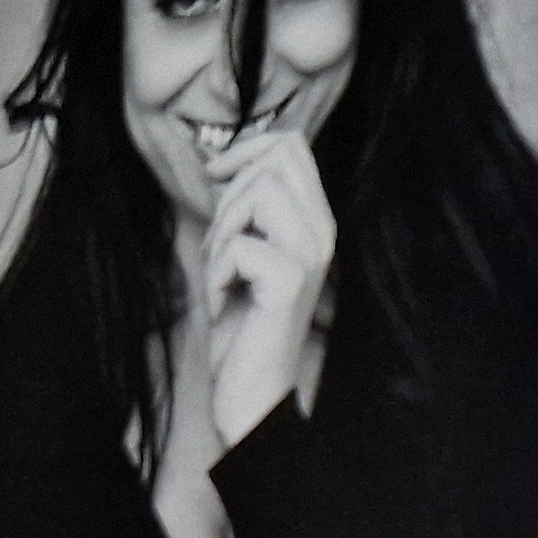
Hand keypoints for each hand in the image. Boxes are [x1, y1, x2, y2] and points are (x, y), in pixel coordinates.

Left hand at [196, 129, 335, 447]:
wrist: (253, 391)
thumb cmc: (241, 323)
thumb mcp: (242, 251)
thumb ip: (246, 208)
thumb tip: (224, 162)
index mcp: (315, 222)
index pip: (292, 147)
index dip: (246, 148)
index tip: (217, 175)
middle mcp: (322, 234)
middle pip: (273, 161)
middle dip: (229, 195)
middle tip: (220, 245)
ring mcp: (310, 257)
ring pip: (257, 193)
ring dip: (221, 233)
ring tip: (223, 275)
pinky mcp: (290, 281)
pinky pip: (238, 244)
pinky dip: (214, 272)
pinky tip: (223, 302)